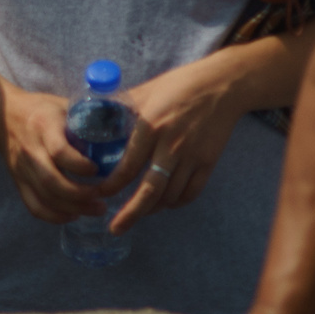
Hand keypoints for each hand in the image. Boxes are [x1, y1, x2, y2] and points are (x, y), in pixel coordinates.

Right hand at [0, 85, 117, 224]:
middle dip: (81, 196)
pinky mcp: (18, 181)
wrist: (3, 114)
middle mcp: (31, 150)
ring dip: (73, 208)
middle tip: (103, 199)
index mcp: (44, 128)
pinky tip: (73, 215)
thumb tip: (130, 124)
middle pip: (52, 181)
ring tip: (97, 209)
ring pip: (45, 197)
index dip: (81, 166)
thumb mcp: (65, 106)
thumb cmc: (41, 109)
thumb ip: (90, 118)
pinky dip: (54, 216)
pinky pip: (34, 206)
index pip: (60, 152)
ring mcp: (22, 168)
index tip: (98, 170)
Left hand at [106, 58, 248, 231]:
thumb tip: (93, 118)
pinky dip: (176, 202)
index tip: (99, 193)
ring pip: (170, 195)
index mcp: (150, 128)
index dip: (112, 185)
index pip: (127, 166)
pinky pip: (191, 192)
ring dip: (152, 208)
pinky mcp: (208, 163)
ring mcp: (192, 157)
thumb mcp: (143, 92)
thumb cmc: (177, 85)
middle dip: (131, 213)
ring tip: (137, 212)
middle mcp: (171, 146)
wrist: (221, 86)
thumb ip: (120, 108)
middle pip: (150, 190)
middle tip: (115, 228)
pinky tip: (164, 203)